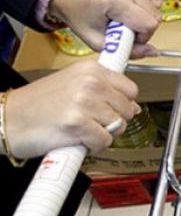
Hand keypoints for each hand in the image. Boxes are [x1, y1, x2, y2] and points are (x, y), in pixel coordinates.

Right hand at [5, 61, 139, 157]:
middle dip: (113, 121)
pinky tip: (76, 139)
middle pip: (127, 110)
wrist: (7, 119)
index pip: (130, 89)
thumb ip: (102, 92)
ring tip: (80, 129)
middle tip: (90, 122)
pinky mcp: (78, 123)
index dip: (122, 104)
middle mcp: (90, 82)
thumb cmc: (36, 106)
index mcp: (90, 69)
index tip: (110, 109)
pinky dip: (92, 146)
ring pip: (118, 127)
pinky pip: (104, 141)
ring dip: (101, 134)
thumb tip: (133, 107)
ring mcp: (84, 101)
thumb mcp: (71, 85)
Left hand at [48, 0, 162, 57]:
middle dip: (144, 24)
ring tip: (126, 13)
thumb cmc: (78, 14)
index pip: (150, 24)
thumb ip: (128, 51)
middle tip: (126, 26)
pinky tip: (128, 2)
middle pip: (156, 12)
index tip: (129, 36)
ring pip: (156, 1)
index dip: (143, 36)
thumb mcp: (97, 40)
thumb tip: (152, 51)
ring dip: (145, 11)